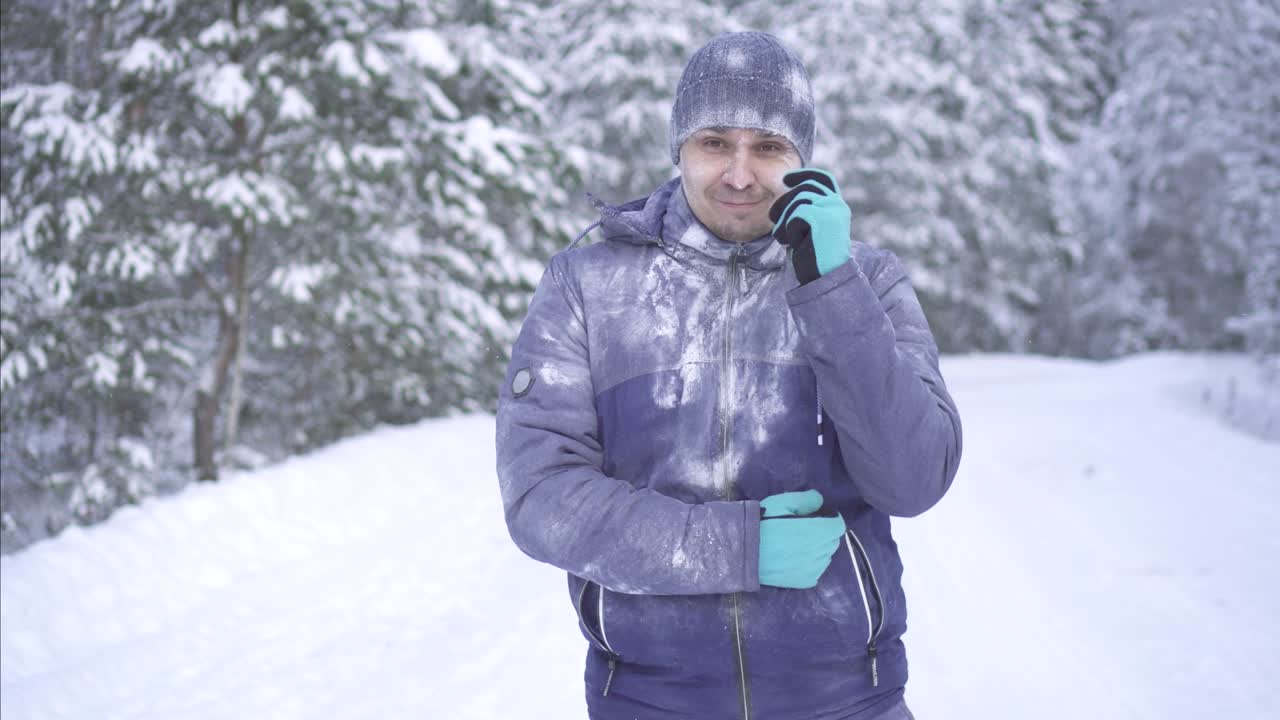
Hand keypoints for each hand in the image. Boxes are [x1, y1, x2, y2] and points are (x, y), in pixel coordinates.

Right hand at [758, 490, 845, 588]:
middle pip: (833, 541)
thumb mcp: (782, 502)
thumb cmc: (763, 524)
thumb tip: (820, 501)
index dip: (831, 518)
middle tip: (806, 529)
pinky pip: (816, 570)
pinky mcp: (804, 581)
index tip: (819, 516)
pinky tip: (794, 558)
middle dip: (825, 533)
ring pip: (826, 556)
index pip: (839, 525)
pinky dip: (811, 563)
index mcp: (818, 532)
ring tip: (798, 544)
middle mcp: (820, 552)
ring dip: (818, 549)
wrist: (743, 553)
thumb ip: (806, 500)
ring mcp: (813, 569)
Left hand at [768, 169, 851, 283]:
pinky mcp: (823, 219)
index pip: (822, 178)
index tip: (785, 179)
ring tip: (784, 238)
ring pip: (799, 199)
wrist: (826, 277)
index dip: (804, 174)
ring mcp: (832, 210)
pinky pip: (797, 214)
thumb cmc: (814, 256)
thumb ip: (806, 209)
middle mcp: (837, 205)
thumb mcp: (810, 228)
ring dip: (785, 219)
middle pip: (805, 187)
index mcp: (837, 206)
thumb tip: (788, 194)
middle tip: (773, 218)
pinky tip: (792, 243)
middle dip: (784, 201)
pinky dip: (789, 229)